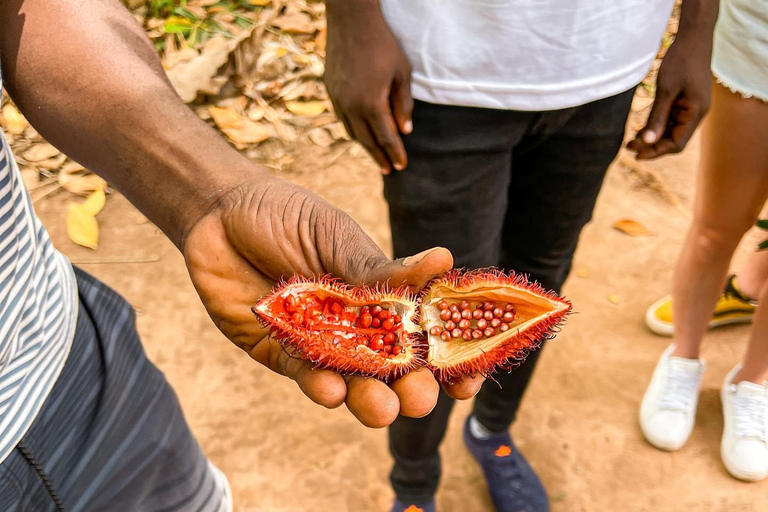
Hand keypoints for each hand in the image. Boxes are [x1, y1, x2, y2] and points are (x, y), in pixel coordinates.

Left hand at [182, 177, 483, 427]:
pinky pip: (305, 375)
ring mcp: (320, 341)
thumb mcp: (335, 236)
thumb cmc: (284, 215)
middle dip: (410, 387)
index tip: (467, 378)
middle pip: (392, 367)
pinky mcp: (281, 351)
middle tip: (420, 397)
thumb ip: (379, 268)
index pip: (424, 331)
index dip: (448, 358)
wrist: (217, 213)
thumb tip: (444, 260)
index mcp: (381, 292)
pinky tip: (330, 390)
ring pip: (352, 381)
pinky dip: (320, 385)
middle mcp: (356, 323)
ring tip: (381, 408)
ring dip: (369, 399)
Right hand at [325, 1, 411, 173]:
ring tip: (376, 154)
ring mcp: (337, 99)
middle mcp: (351, 106)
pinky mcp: (330, 90)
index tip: (402, 166)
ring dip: (365, 145)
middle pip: (366, 140)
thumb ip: (403, 104)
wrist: (351, 21)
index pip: (386, 137)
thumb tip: (405, 130)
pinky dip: (353, 129)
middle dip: (379, 157)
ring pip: (351, 131)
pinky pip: (342, 118)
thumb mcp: (402, 73)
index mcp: (371, 103)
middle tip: (389, 170)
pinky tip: (360, 132)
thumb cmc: (383, 44)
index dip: (395, 153)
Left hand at [627, 34, 712, 159]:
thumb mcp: (666, 90)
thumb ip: (656, 117)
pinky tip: (640, 128)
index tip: (635, 154)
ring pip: (670, 131)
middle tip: (628, 147)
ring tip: (631, 140)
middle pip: (673, 140)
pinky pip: (670, 120)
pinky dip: (656, 126)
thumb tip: (647, 141)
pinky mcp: (685, 102)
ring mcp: (691, 108)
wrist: (693, 38)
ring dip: (652, 137)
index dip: (655, 151)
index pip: (676, 143)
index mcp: (696, 113)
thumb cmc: (681, 61)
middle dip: (652, 146)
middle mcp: (696, 114)